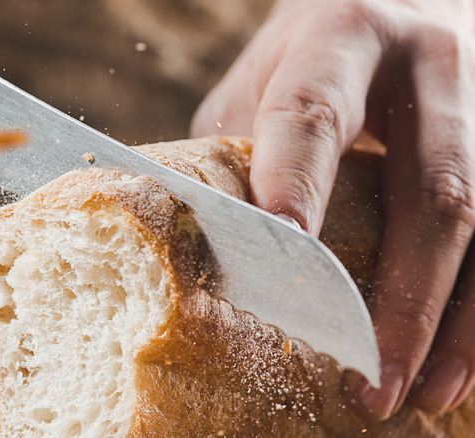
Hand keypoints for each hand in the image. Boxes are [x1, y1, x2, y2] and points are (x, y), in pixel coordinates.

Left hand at [192, 0, 474, 420]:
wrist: (408, 2)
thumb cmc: (315, 58)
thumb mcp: (265, 81)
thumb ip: (239, 151)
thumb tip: (200, 244)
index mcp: (342, 36)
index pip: (314, 112)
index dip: (298, 182)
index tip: (281, 255)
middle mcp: (430, 65)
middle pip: (429, 190)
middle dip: (398, 297)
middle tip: (364, 377)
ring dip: (455, 323)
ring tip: (415, 394)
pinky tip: (457, 368)